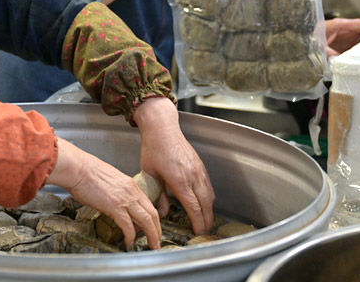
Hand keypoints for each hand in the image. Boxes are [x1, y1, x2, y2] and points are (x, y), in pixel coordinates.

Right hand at [45, 138, 160, 248]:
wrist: (77, 168)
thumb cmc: (86, 171)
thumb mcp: (108, 179)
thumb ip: (116, 191)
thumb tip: (114, 201)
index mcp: (129, 184)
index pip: (148, 203)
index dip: (153, 218)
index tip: (152, 227)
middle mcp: (131, 191)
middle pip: (152, 213)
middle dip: (157, 229)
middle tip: (156, 240)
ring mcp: (124, 199)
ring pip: (146, 220)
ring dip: (151, 235)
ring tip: (151, 245)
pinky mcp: (115, 207)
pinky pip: (128, 226)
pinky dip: (131, 236)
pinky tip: (128, 241)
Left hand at [134, 97, 214, 234]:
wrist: (162, 128)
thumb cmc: (153, 148)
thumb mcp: (150, 174)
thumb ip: (158, 196)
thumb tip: (162, 213)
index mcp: (179, 179)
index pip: (193, 207)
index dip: (197, 222)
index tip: (196, 232)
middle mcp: (192, 175)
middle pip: (205, 204)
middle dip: (206, 220)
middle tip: (203, 233)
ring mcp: (198, 170)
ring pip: (209, 195)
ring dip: (209, 210)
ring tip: (205, 221)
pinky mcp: (200, 165)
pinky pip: (208, 185)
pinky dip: (209, 197)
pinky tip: (205, 203)